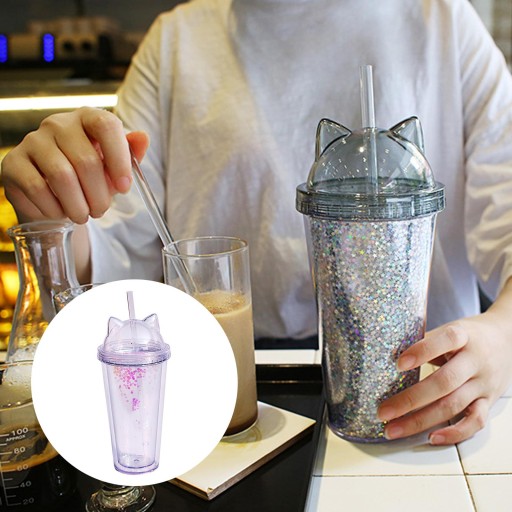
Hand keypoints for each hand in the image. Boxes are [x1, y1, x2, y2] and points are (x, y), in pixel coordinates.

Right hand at [1, 107, 148, 223]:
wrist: (52, 192)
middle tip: (101, 211)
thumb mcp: (113, 166)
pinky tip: (60, 212)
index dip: (119, 158)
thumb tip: (143, 138)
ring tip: (83, 215)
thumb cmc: (89, 176)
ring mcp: (32, 141)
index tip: (124, 187)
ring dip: (77, 205)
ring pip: (61, 177)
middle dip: (99, 195)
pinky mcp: (13, 163)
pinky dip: (54, 208)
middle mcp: (58, 124)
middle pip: (85, 160)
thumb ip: (130, 153)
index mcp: (87, 118)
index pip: (106, 125)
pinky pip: (37, 189)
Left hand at [377, 282, 511, 444]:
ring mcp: (483, 384)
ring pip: (453, 405)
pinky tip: (431, 438)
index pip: (446, 340)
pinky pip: (475, 422)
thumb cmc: (468, 335)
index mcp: (464, 336)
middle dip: (410, 399)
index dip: (422, 351)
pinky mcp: (489, 402)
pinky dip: (454, 433)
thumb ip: (425, 341)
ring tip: (394, 429)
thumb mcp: (450, 329)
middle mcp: (476, 361)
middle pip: (444, 382)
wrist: (508, 340)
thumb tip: (386, 352)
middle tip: (382, 411)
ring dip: (421, 420)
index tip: (398, 363)